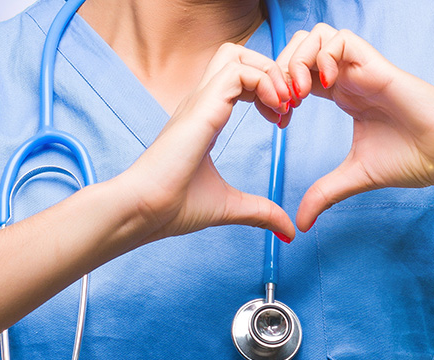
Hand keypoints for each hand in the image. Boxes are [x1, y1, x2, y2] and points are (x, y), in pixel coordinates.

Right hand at [122, 43, 294, 241]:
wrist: (145, 211)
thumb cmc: (174, 207)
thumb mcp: (230, 206)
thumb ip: (260, 212)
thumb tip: (287, 231)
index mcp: (205, 117)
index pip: (239, 79)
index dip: (268, 90)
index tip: (283, 119)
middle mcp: (202, 103)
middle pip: (237, 55)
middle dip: (271, 71)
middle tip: (288, 104)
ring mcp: (199, 101)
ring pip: (237, 54)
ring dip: (269, 73)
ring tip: (283, 105)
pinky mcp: (202, 107)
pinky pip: (238, 72)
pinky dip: (264, 82)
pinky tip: (274, 110)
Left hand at [278, 24, 433, 230]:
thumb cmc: (410, 159)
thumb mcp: (354, 177)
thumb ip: (324, 194)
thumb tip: (301, 224)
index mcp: (341, 96)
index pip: (296, 74)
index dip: (278, 90)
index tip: (279, 119)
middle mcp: (348, 77)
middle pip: (299, 47)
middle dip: (280, 70)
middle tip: (282, 103)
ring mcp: (361, 69)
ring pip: (317, 36)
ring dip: (299, 61)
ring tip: (301, 94)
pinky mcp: (377, 65)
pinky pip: (341, 40)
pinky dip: (324, 57)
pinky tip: (326, 86)